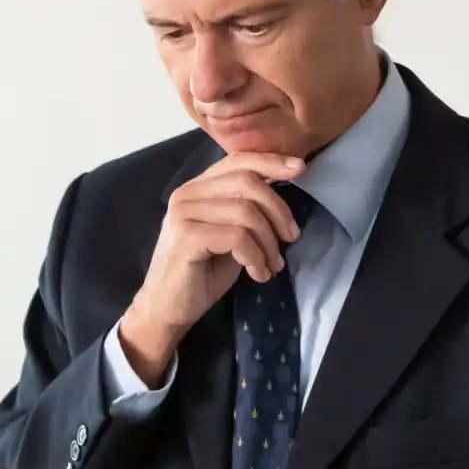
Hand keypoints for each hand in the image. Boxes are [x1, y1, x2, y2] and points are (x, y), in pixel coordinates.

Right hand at [121, 152, 305, 385]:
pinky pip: (237, 237)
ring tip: (272, 265)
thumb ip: (246, 211)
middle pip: (247, 182)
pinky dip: (255, 257)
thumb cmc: (201, 272)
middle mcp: (187, 194)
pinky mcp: (186, 237)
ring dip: (269, 242)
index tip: (300, 169)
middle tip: (290, 238)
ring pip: (245, 212)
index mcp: (197, 188)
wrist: (168, 307)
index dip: (271, 161)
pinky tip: (257, 274)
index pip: (237, 160)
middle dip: (278, 211)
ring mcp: (183, 214)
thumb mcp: (230, 235)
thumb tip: (282, 197)